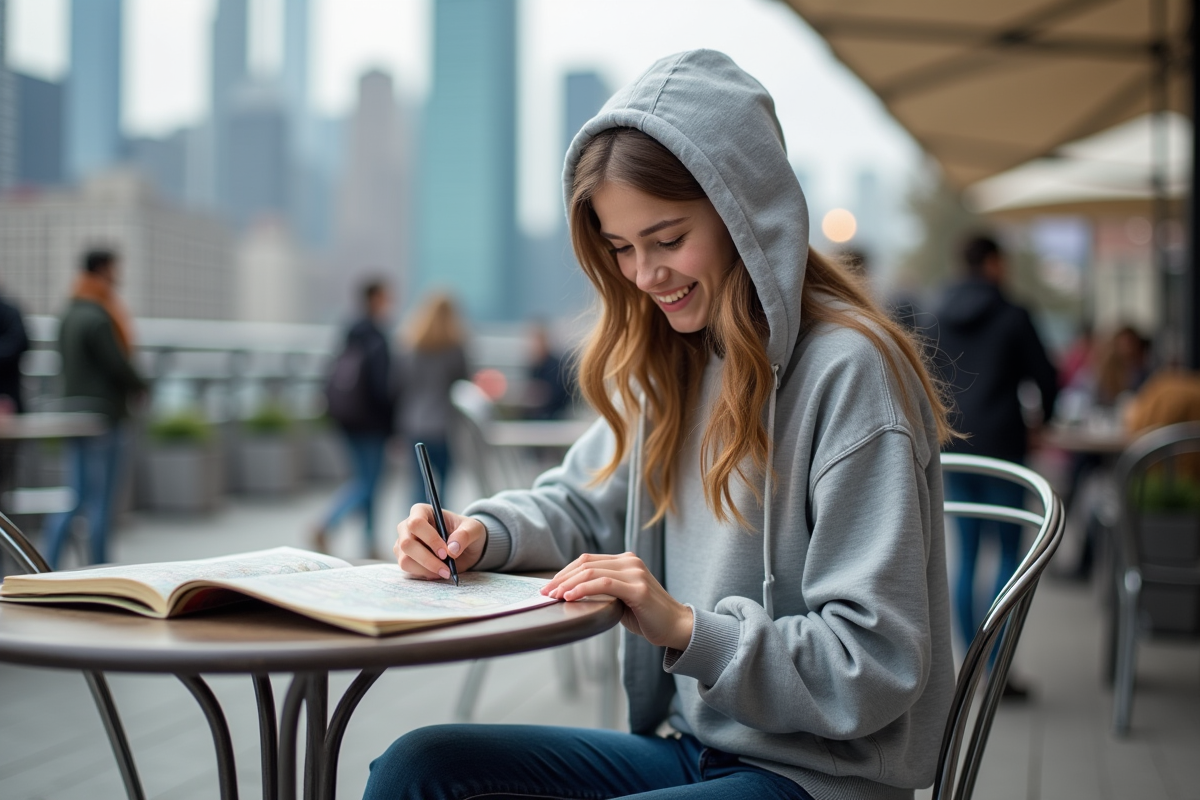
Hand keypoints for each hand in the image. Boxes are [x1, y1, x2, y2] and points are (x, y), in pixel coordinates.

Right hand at [394, 505, 486, 579]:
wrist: (465, 547)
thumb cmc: (466, 532)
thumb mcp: (474, 529)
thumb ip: (465, 535)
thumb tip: (451, 549)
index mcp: (422, 511)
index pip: (416, 523)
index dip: (430, 539)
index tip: (445, 553)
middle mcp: (407, 526)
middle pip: (407, 543)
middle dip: (427, 559)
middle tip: (447, 568)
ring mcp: (403, 543)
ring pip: (405, 559)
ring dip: (426, 569)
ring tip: (445, 571)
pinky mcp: (404, 558)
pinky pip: (408, 569)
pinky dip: (424, 574)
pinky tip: (438, 572)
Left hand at [541, 552, 693, 650]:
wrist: (676, 627)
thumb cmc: (646, 616)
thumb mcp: (620, 599)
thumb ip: (602, 590)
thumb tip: (570, 592)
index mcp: (625, 561)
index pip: (587, 561)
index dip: (564, 572)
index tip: (549, 586)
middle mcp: (630, 562)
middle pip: (585, 564)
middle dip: (561, 578)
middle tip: (545, 593)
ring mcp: (635, 573)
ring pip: (592, 572)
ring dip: (567, 584)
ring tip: (554, 596)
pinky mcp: (639, 588)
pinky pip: (604, 584)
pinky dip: (583, 589)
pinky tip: (570, 598)